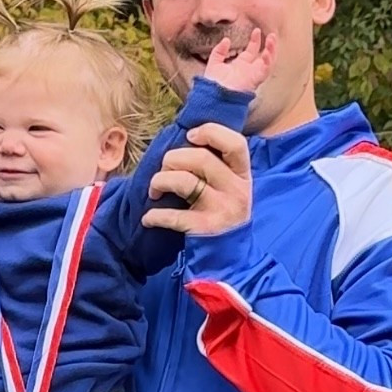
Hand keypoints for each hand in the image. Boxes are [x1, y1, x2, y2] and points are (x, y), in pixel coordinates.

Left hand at [143, 121, 251, 237]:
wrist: (231, 259)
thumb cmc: (223, 215)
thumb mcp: (230, 187)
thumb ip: (218, 165)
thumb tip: (186, 139)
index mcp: (242, 175)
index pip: (235, 143)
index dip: (211, 132)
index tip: (190, 136)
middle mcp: (236, 190)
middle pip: (200, 158)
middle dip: (172, 159)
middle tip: (164, 169)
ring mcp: (222, 209)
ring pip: (183, 181)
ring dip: (160, 181)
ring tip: (154, 191)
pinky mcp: (205, 229)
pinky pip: (173, 216)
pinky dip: (155, 216)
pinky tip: (148, 219)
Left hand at [204, 29, 273, 94]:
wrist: (214, 95)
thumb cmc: (213, 83)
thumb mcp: (214, 63)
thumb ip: (219, 51)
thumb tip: (226, 39)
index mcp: (240, 66)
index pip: (251, 51)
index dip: (255, 40)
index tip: (256, 30)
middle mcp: (249, 70)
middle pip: (264, 56)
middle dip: (269, 45)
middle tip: (271, 34)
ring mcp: (253, 75)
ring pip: (269, 62)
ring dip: (272, 50)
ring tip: (272, 39)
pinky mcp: (255, 80)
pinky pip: (266, 70)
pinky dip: (268, 61)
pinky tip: (267, 52)